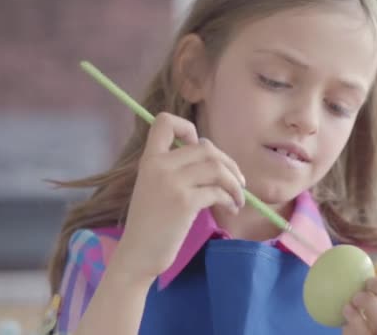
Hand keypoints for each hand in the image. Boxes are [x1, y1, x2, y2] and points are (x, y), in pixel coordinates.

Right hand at [114, 112, 245, 283]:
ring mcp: (172, 183)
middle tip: (238, 181)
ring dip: (234, 182)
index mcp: (149, 159)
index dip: (186, 127)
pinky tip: (232, 208)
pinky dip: (231, 199)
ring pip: (216, 167)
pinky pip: (218, 191)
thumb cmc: (150, 223)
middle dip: (228, 163)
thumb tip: (209, 151)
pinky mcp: (184, 203)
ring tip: (238, 198)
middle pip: (205, 147)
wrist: (138, 254)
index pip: (163, 122)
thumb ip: (174, 167)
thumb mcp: (154, 186)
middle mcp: (159, 166)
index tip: (199, 145)